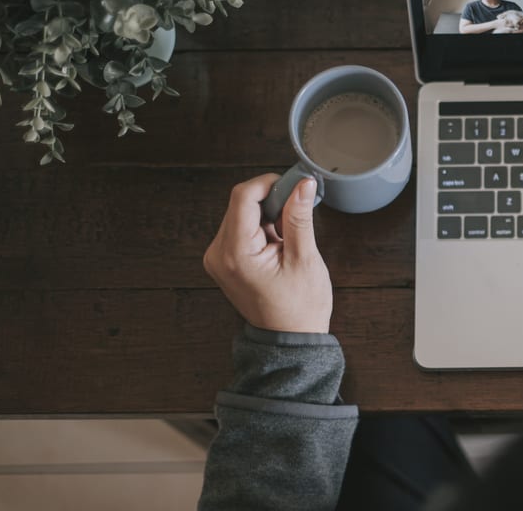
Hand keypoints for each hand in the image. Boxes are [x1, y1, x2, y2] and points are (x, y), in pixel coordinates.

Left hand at [203, 175, 332, 332]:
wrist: (289, 338)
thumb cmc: (299, 307)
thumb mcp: (304, 258)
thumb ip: (299, 217)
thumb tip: (302, 185)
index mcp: (235, 254)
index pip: (242, 197)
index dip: (269, 183)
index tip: (292, 184)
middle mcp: (218, 254)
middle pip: (240, 203)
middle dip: (271, 201)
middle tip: (297, 212)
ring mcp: (218, 258)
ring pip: (241, 213)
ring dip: (267, 215)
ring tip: (288, 237)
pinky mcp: (224, 260)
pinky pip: (240, 228)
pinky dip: (261, 227)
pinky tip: (278, 242)